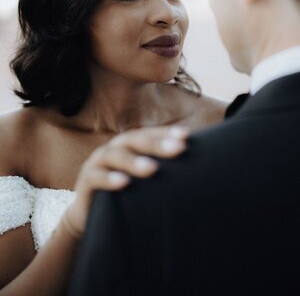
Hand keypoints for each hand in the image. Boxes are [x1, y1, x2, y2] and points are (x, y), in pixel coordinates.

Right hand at [67, 126, 189, 234]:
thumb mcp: (146, 180)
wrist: (94, 214)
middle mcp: (116, 148)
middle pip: (136, 140)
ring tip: (152, 169)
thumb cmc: (128, 193)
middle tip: (178, 148)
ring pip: (115, 156)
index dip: (168, 134)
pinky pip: (96, 177)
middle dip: (157, 144)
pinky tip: (123, 183)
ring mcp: (98, 162)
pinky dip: (109, 178)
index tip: (187, 137)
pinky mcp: (85, 180)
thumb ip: (164, 169)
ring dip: (134, 161)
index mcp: (132, 145)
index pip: (151, 134)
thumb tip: (200, 165)